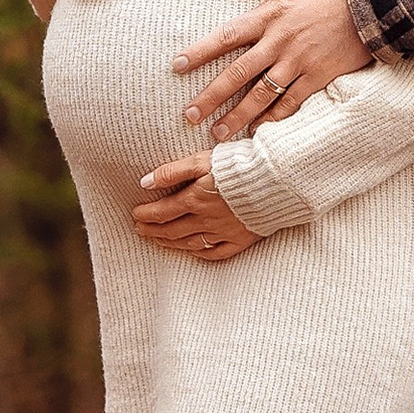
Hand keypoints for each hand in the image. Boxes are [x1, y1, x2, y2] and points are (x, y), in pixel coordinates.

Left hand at [131, 153, 257, 260]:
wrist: (278, 179)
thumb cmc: (240, 164)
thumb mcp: (203, 160)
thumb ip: (173, 171)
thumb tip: (145, 183)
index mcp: (195, 200)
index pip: (162, 212)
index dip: (145, 214)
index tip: (135, 214)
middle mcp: (207, 220)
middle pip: (172, 231)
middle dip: (152, 231)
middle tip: (140, 230)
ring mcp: (224, 233)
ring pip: (190, 243)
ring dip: (170, 243)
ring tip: (158, 240)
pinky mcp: (242, 239)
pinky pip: (216, 252)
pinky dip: (201, 252)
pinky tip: (192, 250)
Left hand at [175, 0, 365, 131]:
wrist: (377, 1)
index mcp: (271, 15)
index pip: (227, 36)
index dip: (199, 51)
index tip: (176, 66)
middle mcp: (280, 42)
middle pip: (237, 73)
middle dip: (211, 96)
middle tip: (189, 116)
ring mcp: (300, 62)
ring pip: (261, 94)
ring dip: (238, 116)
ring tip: (218, 134)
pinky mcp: (319, 76)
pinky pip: (292, 102)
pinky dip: (274, 118)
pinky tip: (259, 131)